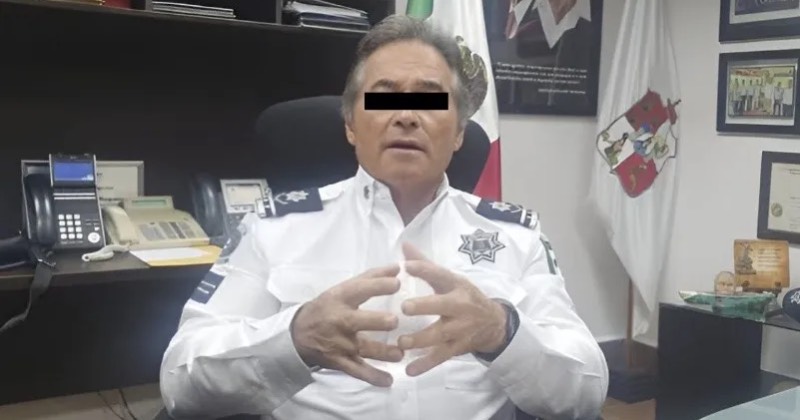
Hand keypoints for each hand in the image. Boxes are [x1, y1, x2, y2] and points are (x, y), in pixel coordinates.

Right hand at [291, 265, 403, 386]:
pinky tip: (388, 381)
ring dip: (382, 353)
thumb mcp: (342, 289)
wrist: (298, 334)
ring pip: (362, 349)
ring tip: (399, 354)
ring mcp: (340, 344)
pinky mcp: (340, 362)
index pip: (359, 290)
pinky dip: (373, 377)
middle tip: (394, 321)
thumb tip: (397, 267)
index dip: (378, 286)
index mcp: (340, 299)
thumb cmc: (328, 308)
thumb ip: (371, 278)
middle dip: (376, 322)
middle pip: (358, 321)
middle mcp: (340, 321)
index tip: (397, 282)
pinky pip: (357, 371)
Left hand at [397, 244, 507, 376]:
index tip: (406, 267)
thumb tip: (404, 245)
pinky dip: (426, 365)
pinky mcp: (457, 348)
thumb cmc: (463, 296)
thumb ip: (425, 264)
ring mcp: (460, 329)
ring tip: (401, 342)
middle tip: (404, 308)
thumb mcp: (449, 279)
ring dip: (420, 340)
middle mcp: (460, 306)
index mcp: (456, 285)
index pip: (440, 275)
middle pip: (443, 306)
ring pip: (440, 335)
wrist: (493, 323)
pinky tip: (409, 370)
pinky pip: (441, 357)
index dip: (424, 270)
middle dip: (425, 307)